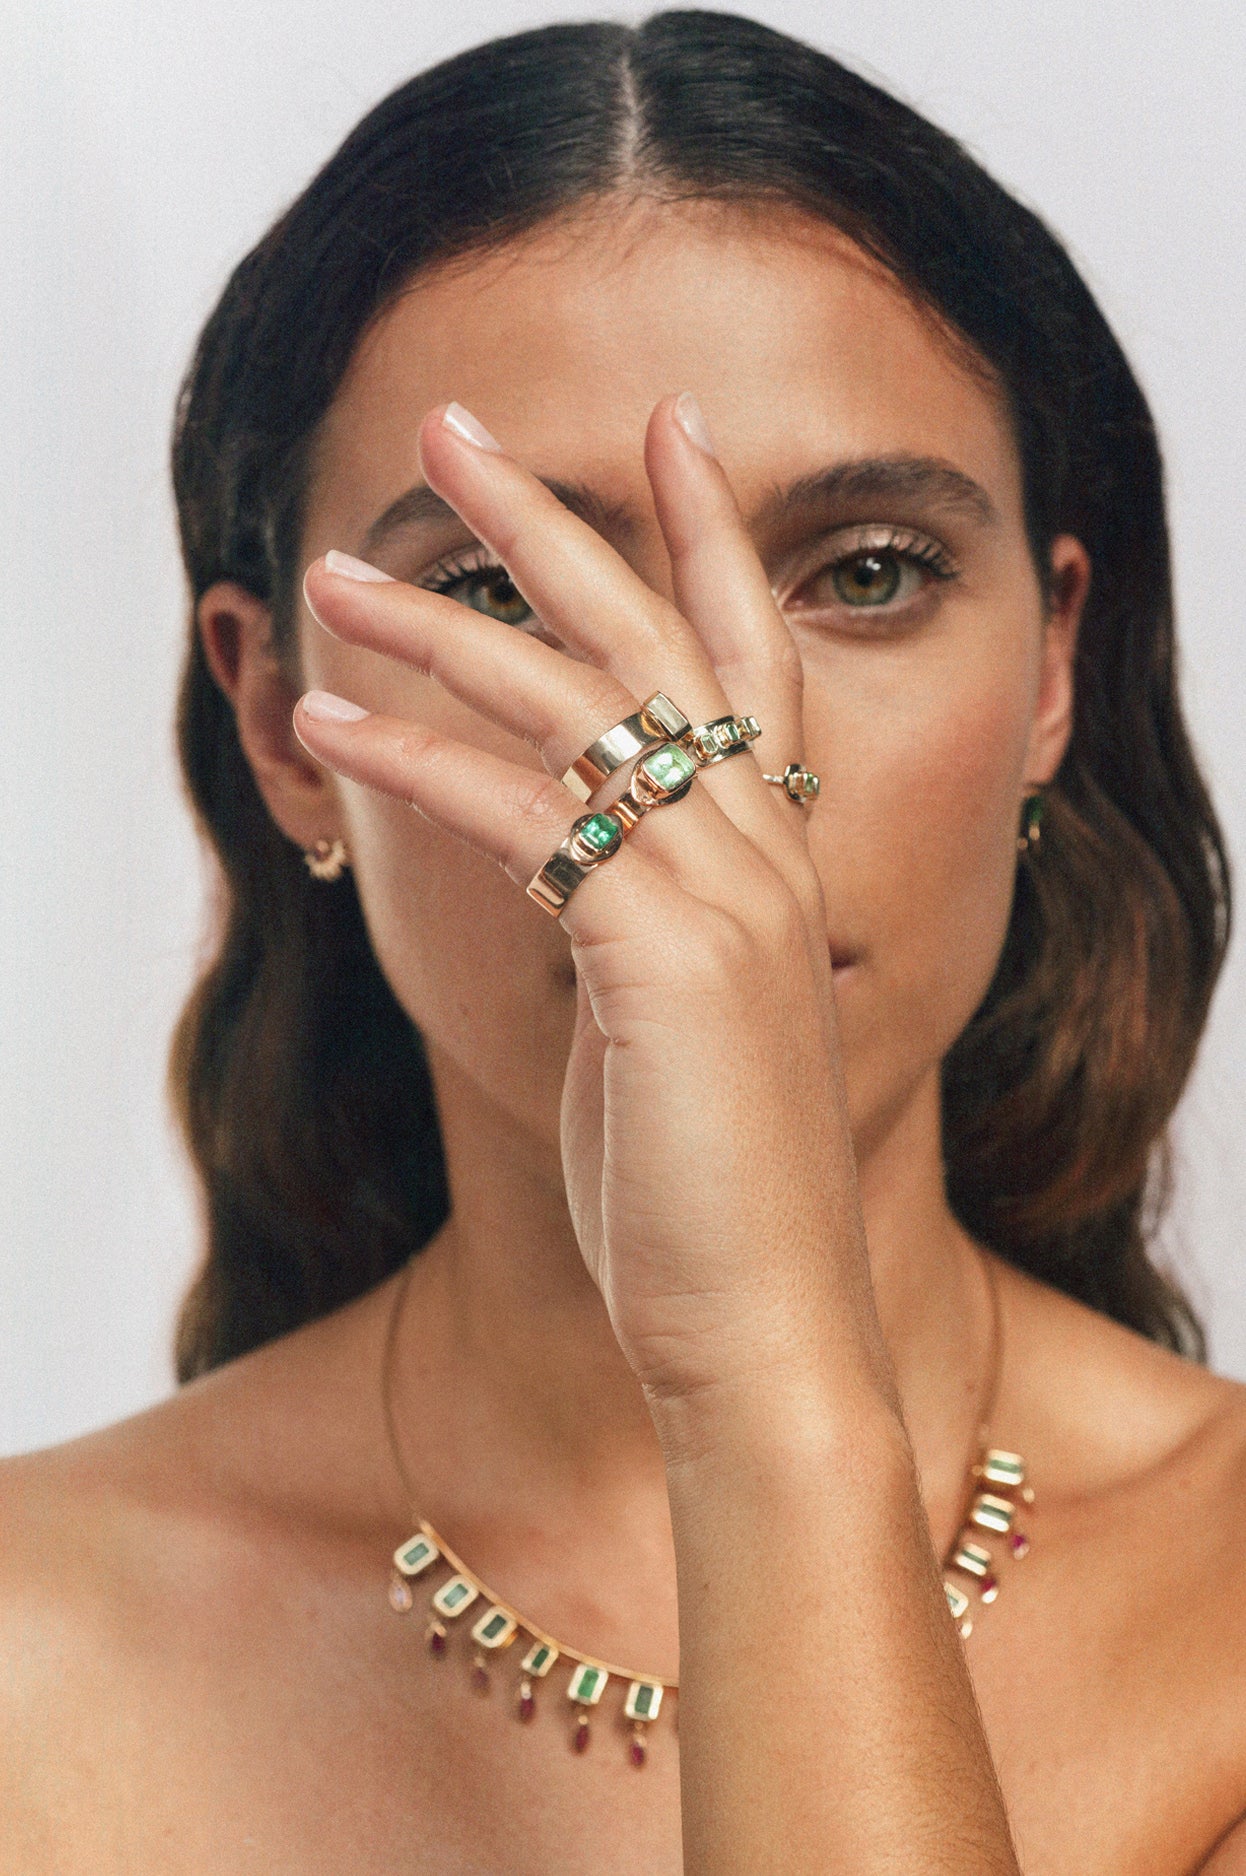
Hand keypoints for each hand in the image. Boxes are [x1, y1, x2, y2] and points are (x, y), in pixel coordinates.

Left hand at [296, 397, 881, 1410]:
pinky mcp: (661, 952)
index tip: (665, 432)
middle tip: (455, 432)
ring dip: (440, 624)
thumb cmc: (709, 1187)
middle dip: (551, 520)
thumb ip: (639, 922)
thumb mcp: (680, 1024)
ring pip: (572, 706)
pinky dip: (414, 762)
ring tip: (341, 570)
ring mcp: (725, 895)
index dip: (708, 535)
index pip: (751, 656)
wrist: (765, 1322)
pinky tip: (330, 728)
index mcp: (781, 860)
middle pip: (655, 638)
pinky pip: (519, 816)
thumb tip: (564, 863)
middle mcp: (766, 851)